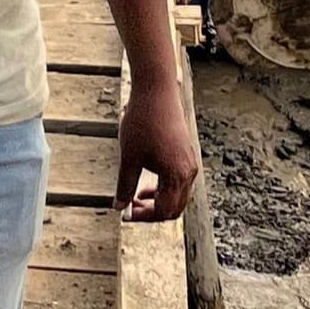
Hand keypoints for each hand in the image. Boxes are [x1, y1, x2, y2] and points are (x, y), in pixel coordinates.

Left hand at [115, 70, 199, 222]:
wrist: (156, 91)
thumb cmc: (142, 122)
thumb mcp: (129, 158)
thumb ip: (125, 186)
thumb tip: (119, 207)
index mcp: (177, 176)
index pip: (165, 211)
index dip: (145, 217)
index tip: (126, 213)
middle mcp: (189, 172)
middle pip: (176, 208)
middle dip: (153, 212)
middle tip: (131, 207)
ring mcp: (190, 162)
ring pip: (179, 196)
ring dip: (159, 201)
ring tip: (136, 195)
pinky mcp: (186, 153)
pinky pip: (179, 182)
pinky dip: (164, 188)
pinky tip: (147, 180)